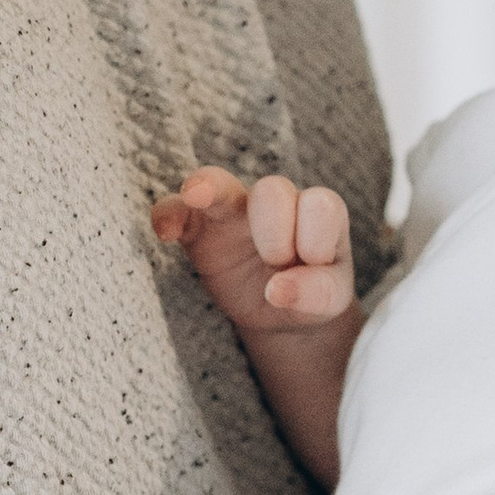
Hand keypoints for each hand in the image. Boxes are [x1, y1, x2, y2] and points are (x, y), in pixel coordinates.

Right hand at [153, 167, 355, 331]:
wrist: (278, 310)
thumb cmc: (310, 293)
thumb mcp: (329, 300)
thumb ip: (316, 293)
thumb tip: (278, 291)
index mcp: (318, 214)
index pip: (320, 204)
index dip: (314, 236)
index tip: (310, 265)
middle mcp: (278, 203)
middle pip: (272, 188)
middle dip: (274, 229)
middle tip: (275, 262)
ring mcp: (235, 211)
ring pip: (221, 184)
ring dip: (211, 188)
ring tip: (197, 195)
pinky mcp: (198, 228)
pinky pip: (176, 209)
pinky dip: (168, 214)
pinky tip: (165, 232)